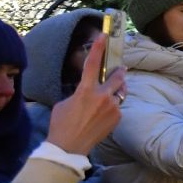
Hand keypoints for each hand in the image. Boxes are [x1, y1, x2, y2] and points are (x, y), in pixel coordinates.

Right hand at [47, 36, 125, 154]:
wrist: (69, 146)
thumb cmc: (61, 124)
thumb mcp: (65, 103)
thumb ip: (79, 92)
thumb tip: (87, 91)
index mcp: (85, 90)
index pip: (92, 64)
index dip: (99, 48)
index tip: (104, 35)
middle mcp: (102, 96)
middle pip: (118, 77)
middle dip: (119, 72)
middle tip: (120, 69)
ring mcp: (113, 107)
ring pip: (121, 92)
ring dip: (117, 90)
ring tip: (110, 94)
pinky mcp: (118, 117)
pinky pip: (119, 106)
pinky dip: (113, 106)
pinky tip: (104, 114)